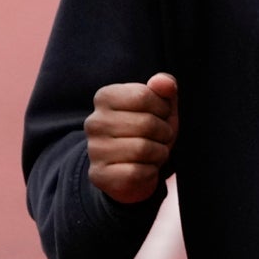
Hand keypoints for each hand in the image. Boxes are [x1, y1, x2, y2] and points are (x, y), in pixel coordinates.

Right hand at [87, 73, 177, 203]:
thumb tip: (164, 82)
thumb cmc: (149, 133)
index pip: (143, 96)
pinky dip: (150, 172)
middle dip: (164, 134)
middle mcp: (94, 122)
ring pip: (143, 149)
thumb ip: (164, 88)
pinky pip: (137, 172)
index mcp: (105, 97)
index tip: (160, 116)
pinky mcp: (100, 175)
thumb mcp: (161, 107)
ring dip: (159, 153)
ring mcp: (94, 149)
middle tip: (160, 139)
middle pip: (146, 123)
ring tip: (153, 153)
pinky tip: (144, 169)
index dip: (163, 109)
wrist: (133, 171)